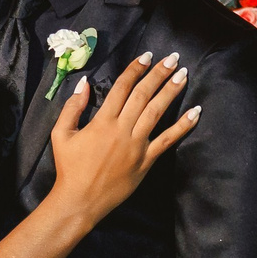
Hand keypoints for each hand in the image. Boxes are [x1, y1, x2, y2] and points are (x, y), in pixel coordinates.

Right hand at [46, 52, 197, 226]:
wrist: (80, 200)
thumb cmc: (69, 167)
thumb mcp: (61, 134)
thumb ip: (72, 107)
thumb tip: (84, 83)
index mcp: (102, 121)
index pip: (122, 88)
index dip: (135, 70)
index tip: (147, 57)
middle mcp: (122, 129)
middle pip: (143, 95)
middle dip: (159, 74)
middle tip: (173, 58)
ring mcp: (137, 145)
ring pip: (157, 112)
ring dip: (171, 92)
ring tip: (183, 75)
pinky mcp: (146, 160)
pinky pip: (167, 140)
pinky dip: (183, 126)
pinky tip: (195, 112)